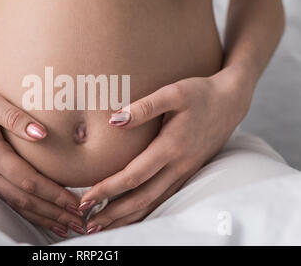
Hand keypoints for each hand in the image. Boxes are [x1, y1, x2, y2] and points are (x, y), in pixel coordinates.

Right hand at [0, 70, 83, 237]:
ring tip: (61, 227)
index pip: (27, 180)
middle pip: (22, 199)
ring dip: (39, 216)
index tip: (74, 204)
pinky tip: (36, 213)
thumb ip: (15, 117)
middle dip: (51, 213)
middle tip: (77, 223)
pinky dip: (23, 209)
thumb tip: (42, 134)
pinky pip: (4, 198)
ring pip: (13, 203)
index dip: (52, 194)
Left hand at [79, 66, 252, 232]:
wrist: (231, 100)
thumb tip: (114, 121)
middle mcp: (179, 165)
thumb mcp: (173, 92)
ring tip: (105, 226)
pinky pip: (164, 198)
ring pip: (154, 203)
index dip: (108, 189)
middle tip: (89, 224)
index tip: (87, 199)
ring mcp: (185, 171)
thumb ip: (144, 107)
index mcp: (172, 146)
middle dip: (114, 213)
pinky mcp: (188, 172)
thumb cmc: (200, 93)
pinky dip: (145, 210)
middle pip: (142, 198)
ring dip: (128, 217)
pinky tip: (132, 214)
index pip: (134, 176)